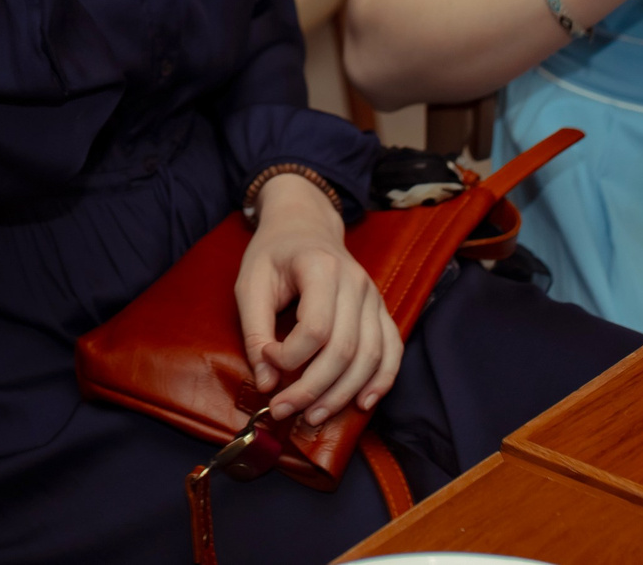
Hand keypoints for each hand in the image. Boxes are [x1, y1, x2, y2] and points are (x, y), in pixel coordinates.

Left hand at [235, 175, 402, 428]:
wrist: (305, 225)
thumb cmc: (273, 254)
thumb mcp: (250, 283)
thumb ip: (255, 331)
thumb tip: (267, 382)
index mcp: (321, 267)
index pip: (315, 327)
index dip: (289, 355)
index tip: (266, 356)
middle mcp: (356, 282)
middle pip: (344, 349)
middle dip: (313, 389)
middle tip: (283, 411)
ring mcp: (374, 297)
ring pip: (370, 357)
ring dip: (343, 394)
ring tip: (313, 417)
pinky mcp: (381, 310)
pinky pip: (391, 350)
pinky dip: (381, 381)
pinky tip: (362, 404)